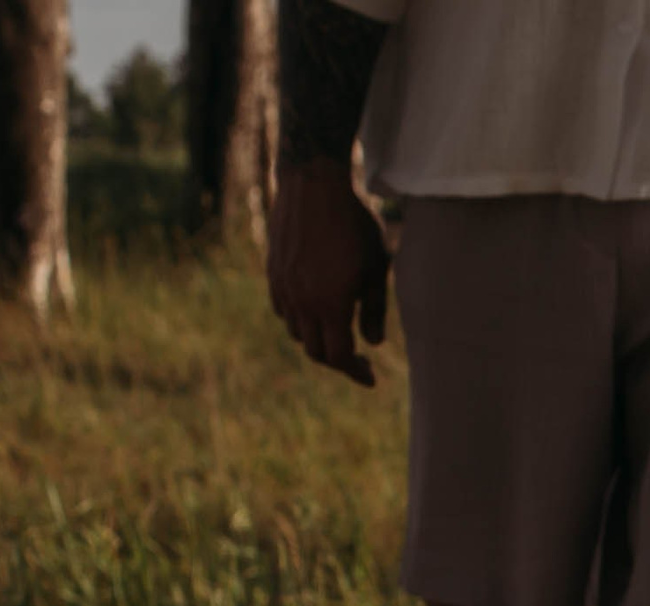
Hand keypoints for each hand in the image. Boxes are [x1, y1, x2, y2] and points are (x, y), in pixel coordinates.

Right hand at [268, 158, 388, 385]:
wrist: (313, 184)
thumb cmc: (354, 224)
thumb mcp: (376, 268)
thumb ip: (374, 310)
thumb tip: (371, 343)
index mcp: (330, 305)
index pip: (339, 357)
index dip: (355, 372)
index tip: (370, 377)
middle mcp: (302, 301)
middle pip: (316, 352)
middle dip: (339, 360)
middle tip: (358, 358)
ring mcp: (283, 287)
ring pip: (298, 333)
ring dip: (318, 339)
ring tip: (338, 332)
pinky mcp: (273, 273)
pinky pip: (283, 311)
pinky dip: (299, 320)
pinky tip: (315, 311)